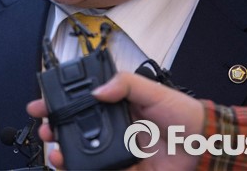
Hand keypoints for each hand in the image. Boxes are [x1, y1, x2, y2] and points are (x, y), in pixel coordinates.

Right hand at [26, 72, 204, 170]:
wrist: (205, 147)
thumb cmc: (184, 115)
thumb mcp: (154, 90)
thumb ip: (126, 84)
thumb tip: (98, 89)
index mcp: (118, 104)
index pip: (81, 101)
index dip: (59, 102)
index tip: (41, 103)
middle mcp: (114, 127)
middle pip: (75, 128)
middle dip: (55, 129)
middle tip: (45, 129)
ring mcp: (117, 150)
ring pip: (82, 152)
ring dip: (64, 153)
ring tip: (56, 154)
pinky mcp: (124, 170)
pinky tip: (73, 168)